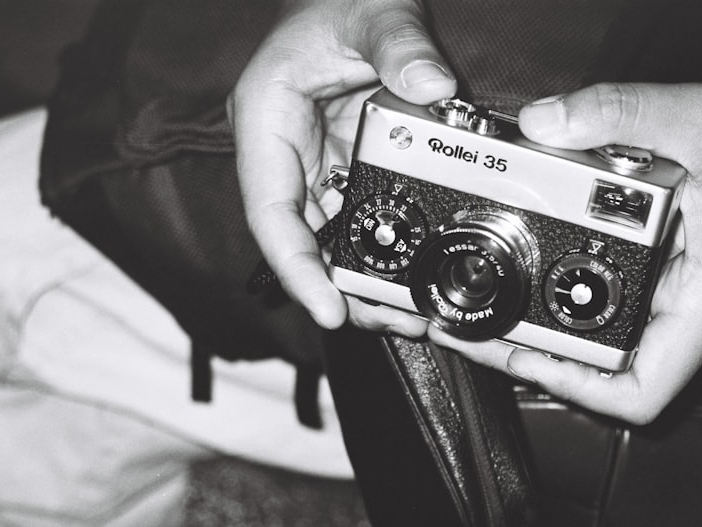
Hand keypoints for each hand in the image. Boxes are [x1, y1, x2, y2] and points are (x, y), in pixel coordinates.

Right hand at [229, 0, 454, 335]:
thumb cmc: (339, 1)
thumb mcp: (371, 12)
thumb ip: (399, 45)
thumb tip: (434, 90)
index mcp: (267, 122)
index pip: (271, 212)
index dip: (295, 269)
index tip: (328, 309)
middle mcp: (285, 155)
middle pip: (302, 242)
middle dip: (340, 291)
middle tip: (392, 321)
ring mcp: (316, 167)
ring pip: (331, 241)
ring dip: (366, 281)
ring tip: (410, 312)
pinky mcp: (346, 169)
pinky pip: (361, 221)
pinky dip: (386, 253)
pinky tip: (415, 275)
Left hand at [431, 79, 701, 422]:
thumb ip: (620, 112)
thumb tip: (544, 124)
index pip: (641, 395)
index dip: (571, 390)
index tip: (519, 359)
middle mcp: (698, 319)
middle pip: (612, 378)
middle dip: (543, 361)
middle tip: (486, 328)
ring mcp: (691, 307)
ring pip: (614, 350)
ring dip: (556, 337)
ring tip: (501, 309)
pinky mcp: (684, 286)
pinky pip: (623, 313)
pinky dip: (579, 304)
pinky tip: (546, 276)